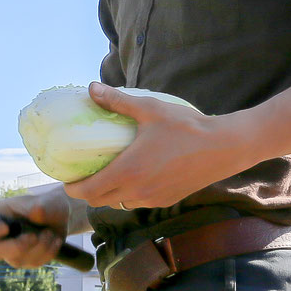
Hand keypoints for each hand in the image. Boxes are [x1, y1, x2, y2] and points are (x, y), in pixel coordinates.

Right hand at [0, 183, 74, 268]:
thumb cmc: (45, 205)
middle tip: (33, 236)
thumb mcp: (44, 201)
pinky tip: (54, 240)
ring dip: (38, 247)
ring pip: (17, 260)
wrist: (60, 216)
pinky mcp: (25, 260)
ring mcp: (11, 252)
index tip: (5, 227)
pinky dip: (48, 252)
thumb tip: (36, 212)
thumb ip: (40, 206)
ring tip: (49, 233)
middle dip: (16, 246)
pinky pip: (33, 263)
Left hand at [62, 83, 254, 210]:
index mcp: (128, 171)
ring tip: (107, 174)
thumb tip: (92, 88)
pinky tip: (134, 176)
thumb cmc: (186, 127)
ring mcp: (153, 199)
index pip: (88, 191)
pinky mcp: (167, 201)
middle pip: (99, 201)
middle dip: (87, 192)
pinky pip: (138, 202)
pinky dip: (128, 194)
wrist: (224, 147)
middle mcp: (137, 191)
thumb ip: (117, 101)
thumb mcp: (149, 109)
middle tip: (83, 175)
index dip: (72, 188)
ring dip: (108, 193)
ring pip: (119, 203)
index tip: (66, 180)